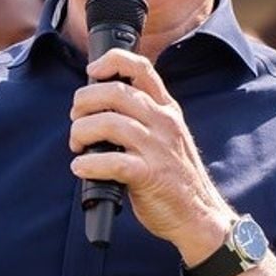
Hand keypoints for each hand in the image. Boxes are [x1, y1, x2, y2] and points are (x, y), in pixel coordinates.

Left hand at [69, 49, 231, 257]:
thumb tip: (97, 105)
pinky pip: (111, 161)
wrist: (198, 215)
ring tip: (78, 147)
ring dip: (81, 133)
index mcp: (168, 109)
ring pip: (109, 123)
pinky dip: (88, 164)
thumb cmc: (174, 176)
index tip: (93, 71)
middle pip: (115, 92)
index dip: (112, 60)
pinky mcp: (150, 175)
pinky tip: (82, 168)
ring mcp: (159, 148)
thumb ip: (143, 117)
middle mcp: (165, 122)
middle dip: (84, 103)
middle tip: (77, 121)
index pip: (142, 67)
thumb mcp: (167, 136)